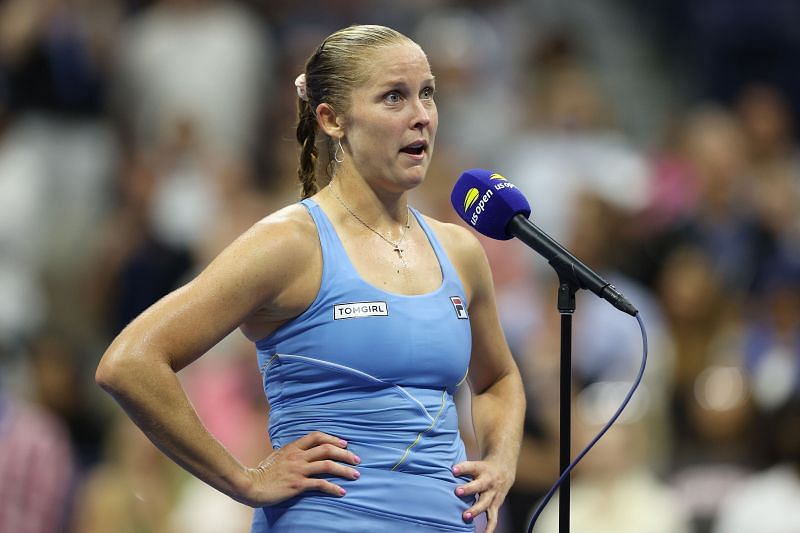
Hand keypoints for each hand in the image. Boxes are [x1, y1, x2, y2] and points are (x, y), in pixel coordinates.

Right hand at [239, 431, 360, 506]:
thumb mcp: (276, 456)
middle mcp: (298, 456)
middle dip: (345, 454)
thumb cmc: (262, 473)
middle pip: (327, 449)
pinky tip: (342, 491)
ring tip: (356, 475)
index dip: (333, 438)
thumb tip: (300, 453)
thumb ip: (290, 453)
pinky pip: (320, 484)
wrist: (251, 485)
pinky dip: (333, 487)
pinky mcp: (298, 484)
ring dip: (344, 470)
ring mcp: (298, 470)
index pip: (317, 436)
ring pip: (327, 465)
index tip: (344, 443)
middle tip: (357, 460)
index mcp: (293, 447)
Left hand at [452, 458, 514, 532]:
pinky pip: (493, 518)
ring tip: (466, 516)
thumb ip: (462, 468)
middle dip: (469, 489)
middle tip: (457, 491)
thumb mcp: (475, 464)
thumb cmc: (483, 468)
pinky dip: (489, 528)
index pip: (471, 466)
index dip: (462, 468)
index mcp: (481, 469)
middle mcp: (488, 481)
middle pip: (479, 485)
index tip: (453, 470)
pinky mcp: (495, 505)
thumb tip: (446, 471)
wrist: (505, 469)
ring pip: (485, 502)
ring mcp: (493, 494)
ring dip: (476, 510)